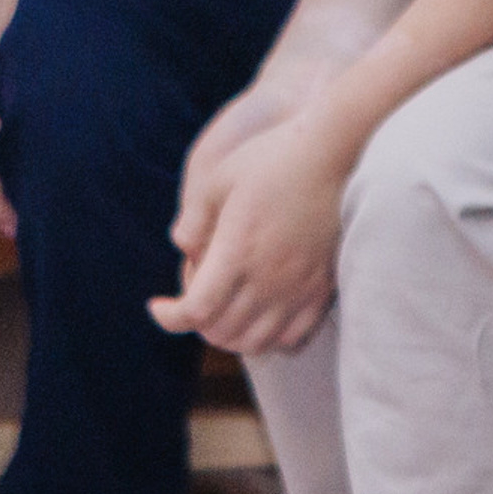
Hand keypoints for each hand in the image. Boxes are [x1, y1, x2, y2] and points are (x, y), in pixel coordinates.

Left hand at [152, 102, 353, 352]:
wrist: (334, 151)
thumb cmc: (274, 157)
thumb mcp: (220, 177)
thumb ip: (193, 218)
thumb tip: (182, 248)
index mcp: (239, 250)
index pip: (197, 310)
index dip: (170, 317)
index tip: (158, 305)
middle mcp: (268, 277)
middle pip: (222, 332)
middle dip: (197, 324)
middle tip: (194, 301)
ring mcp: (299, 287)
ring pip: (256, 343)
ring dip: (231, 337)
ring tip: (224, 315)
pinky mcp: (323, 287)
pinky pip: (293, 337)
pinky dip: (271, 339)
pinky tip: (263, 318)